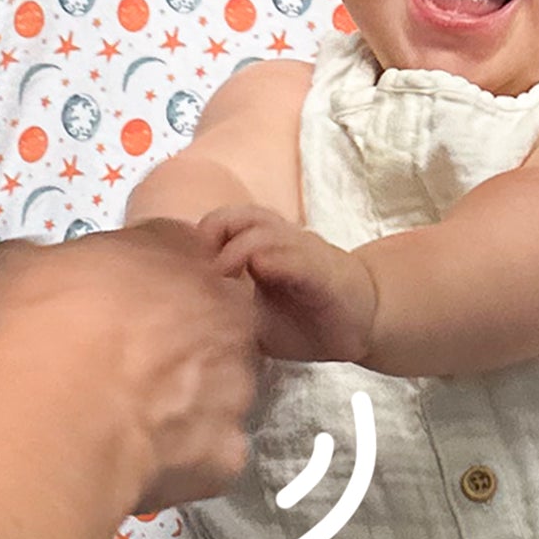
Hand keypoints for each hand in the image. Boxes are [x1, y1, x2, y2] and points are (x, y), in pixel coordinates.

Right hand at [0, 220, 260, 513]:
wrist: (60, 412)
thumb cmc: (44, 323)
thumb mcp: (19, 268)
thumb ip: (39, 259)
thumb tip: (29, 261)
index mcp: (180, 252)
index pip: (176, 249)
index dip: (143, 277)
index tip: (113, 301)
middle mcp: (225, 310)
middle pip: (213, 317)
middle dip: (180, 335)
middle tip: (127, 359)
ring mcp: (236, 380)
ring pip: (222, 384)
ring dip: (190, 394)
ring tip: (133, 413)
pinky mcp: (228, 446)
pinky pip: (212, 448)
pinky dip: (186, 454)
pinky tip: (143, 457)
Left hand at [196, 204, 377, 364]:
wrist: (360, 322)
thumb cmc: (302, 319)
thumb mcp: (253, 315)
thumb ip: (223, 308)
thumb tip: (178, 319)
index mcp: (260, 246)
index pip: (223, 223)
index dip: (201, 237)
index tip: (184, 265)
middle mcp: (280, 240)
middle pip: (240, 215)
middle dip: (215, 230)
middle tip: (201, 265)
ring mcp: (302, 252)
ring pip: (265, 230)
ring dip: (239, 246)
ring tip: (223, 272)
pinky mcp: (321, 272)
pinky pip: (296, 258)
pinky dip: (275, 260)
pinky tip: (260, 270)